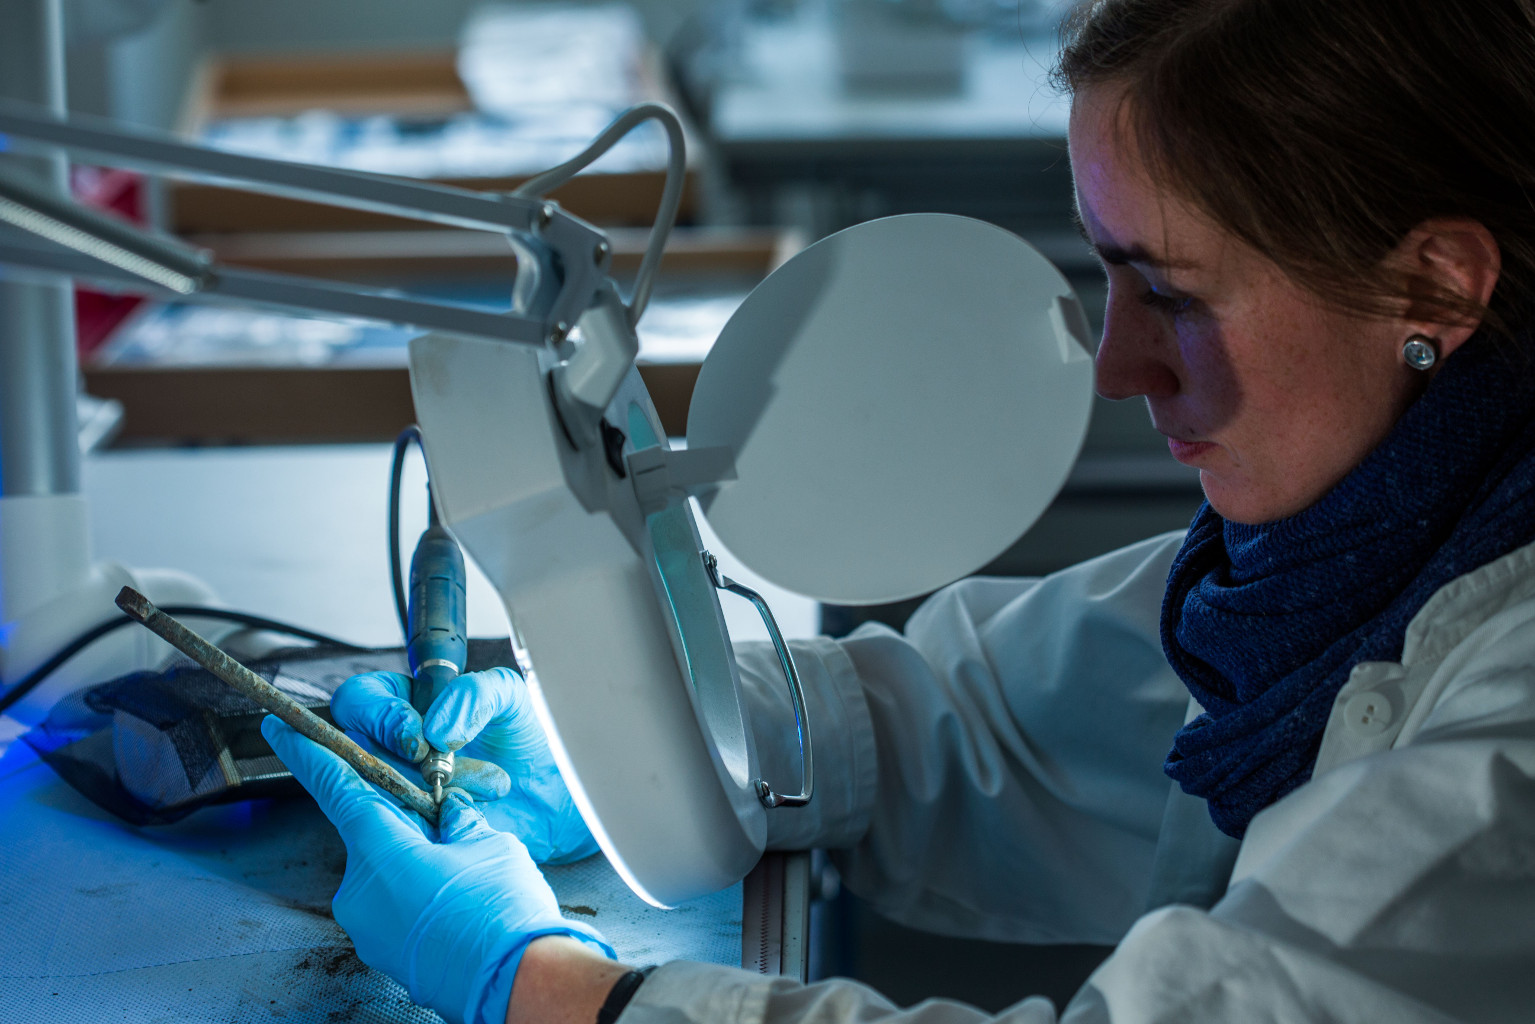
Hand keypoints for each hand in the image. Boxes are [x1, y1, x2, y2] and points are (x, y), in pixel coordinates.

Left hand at [261, 716, 612, 1023]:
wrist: (515, 984)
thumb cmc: (501, 912)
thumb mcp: (488, 842)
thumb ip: (457, 817)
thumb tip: (449, 812)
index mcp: (381, 852)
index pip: (336, 788)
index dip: (307, 752)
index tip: (278, 727)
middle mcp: (360, 892)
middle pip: (373, 834)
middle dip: (406, 824)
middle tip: (451, 827)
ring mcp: (367, 928)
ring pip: (387, 873)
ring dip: (418, 862)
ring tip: (468, 876)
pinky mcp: (382, 952)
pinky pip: (394, 907)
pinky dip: (420, 896)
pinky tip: (459, 902)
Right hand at [331, 667, 598, 864]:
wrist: (563, 798)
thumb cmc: (536, 742)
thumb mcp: (514, 698)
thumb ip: (476, 693)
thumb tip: (437, 728)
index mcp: (416, 704)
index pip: (363, 699)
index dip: (378, 713)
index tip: (416, 734)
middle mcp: (399, 747)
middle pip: (350, 743)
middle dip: (386, 753)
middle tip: (428, 764)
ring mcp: (403, 790)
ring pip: (371, 788)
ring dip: (420, 789)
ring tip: (477, 790)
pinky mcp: (416, 830)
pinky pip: (394, 828)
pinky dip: (432, 820)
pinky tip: (472, 815)